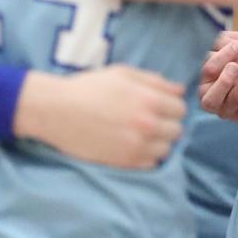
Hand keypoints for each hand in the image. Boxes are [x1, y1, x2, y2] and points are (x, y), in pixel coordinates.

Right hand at [14, 65, 184, 169]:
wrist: (57, 111)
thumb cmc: (89, 88)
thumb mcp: (123, 74)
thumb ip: (155, 81)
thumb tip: (180, 90)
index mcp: (149, 100)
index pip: (180, 109)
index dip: (172, 106)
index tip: (161, 107)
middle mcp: (147, 125)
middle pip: (177, 130)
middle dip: (168, 124)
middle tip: (152, 120)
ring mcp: (136, 146)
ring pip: (166, 149)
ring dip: (159, 141)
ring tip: (142, 133)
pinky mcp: (124, 162)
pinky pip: (151, 164)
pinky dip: (147, 155)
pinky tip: (133, 145)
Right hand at [200, 32, 237, 125]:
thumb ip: (224, 41)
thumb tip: (211, 38)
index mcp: (208, 79)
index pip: (206, 74)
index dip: (218, 61)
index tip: (236, 47)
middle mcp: (215, 98)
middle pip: (209, 98)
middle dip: (224, 81)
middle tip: (237, 65)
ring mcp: (230, 109)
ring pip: (234, 99)